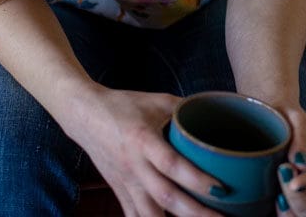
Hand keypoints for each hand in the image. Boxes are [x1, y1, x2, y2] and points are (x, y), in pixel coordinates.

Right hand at [76, 87, 226, 216]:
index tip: (220, 188)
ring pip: (150, 215)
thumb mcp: (156, 100)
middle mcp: (135, 166)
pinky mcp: (119, 193)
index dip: (196, 179)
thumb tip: (213, 111)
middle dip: (196, 213)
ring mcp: (125, 183)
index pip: (172, 164)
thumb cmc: (123, 105)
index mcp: (143, 140)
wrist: (85, 115)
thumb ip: (183, 109)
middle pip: (166, 197)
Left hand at [274, 106, 305, 216]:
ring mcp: (301, 197)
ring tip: (276, 198)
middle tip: (281, 175)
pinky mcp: (283, 201)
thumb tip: (300, 161)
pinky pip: (285, 215)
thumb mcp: (297, 118)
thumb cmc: (287, 116)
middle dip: (297, 199)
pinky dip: (279, 214)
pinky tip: (271, 203)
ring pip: (300, 216)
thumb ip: (301, 137)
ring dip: (289, 212)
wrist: (270, 117)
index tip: (293, 179)